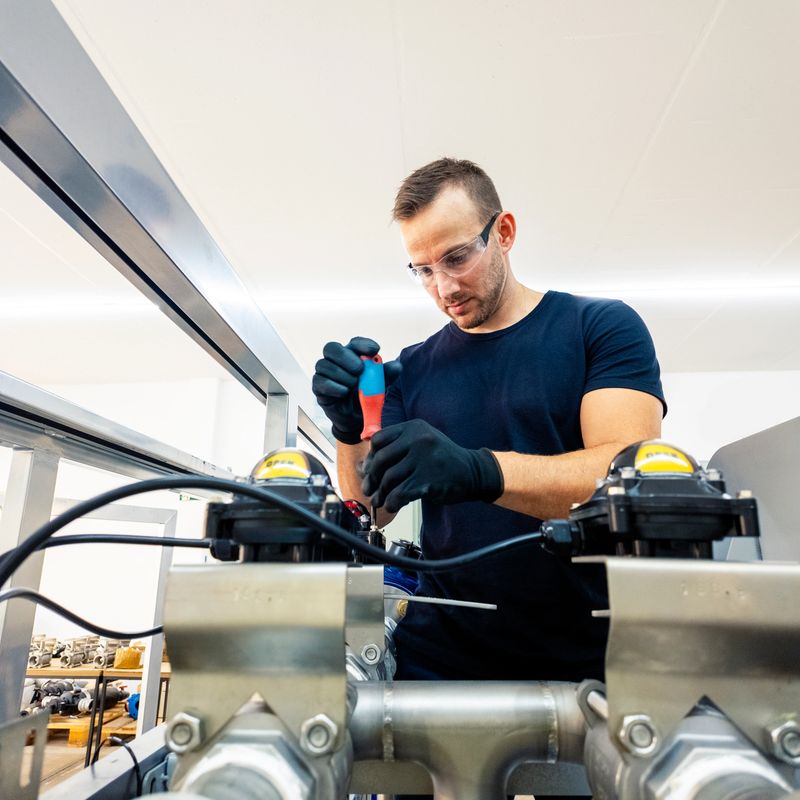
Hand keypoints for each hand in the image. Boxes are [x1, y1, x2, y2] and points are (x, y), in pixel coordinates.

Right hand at [312, 337, 401, 444]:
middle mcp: (335, 360)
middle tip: (359, 369)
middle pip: (332, 348)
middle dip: (346, 357)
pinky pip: (320, 381)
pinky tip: (344, 392)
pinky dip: (334, 386)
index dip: (363, 344)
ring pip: (324, 365)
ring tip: (353, 385)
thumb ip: (387, 375)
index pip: (354, 343)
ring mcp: (324, 373)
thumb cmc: (366, 395)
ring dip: (342, 375)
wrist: (356, 417)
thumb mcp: (379, 385)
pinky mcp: (318, 387)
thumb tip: (396, 366)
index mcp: (352, 355)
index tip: (375, 350)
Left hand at [361, 419, 503, 511]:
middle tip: (369, 489)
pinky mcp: (428, 480)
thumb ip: (395, 450)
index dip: (370, 457)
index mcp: (413, 428)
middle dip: (371, 478)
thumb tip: (363, 467)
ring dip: (380, 493)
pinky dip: (392, 502)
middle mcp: (418, 440)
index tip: (369, 470)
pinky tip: (392, 505)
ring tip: (379, 500)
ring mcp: (424, 459)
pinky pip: (400, 493)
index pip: (379, 440)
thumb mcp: (421, 443)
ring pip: (389, 479)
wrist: (471, 472)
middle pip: (381, 460)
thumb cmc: (442, 459)